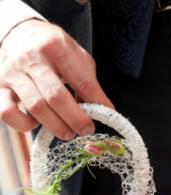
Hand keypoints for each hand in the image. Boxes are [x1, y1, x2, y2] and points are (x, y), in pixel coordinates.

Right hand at [0, 19, 113, 138]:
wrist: (15, 33)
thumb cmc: (51, 49)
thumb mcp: (74, 54)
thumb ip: (87, 79)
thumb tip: (100, 109)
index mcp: (55, 46)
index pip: (82, 81)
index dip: (97, 102)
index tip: (107, 115)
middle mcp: (31, 58)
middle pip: (57, 98)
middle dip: (76, 120)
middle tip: (86, 130)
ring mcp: (12, 73)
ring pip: (36, 108)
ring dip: (56, 127)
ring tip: (68, 132)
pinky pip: (8, 113)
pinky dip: (24, 125)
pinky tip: (35, 124)